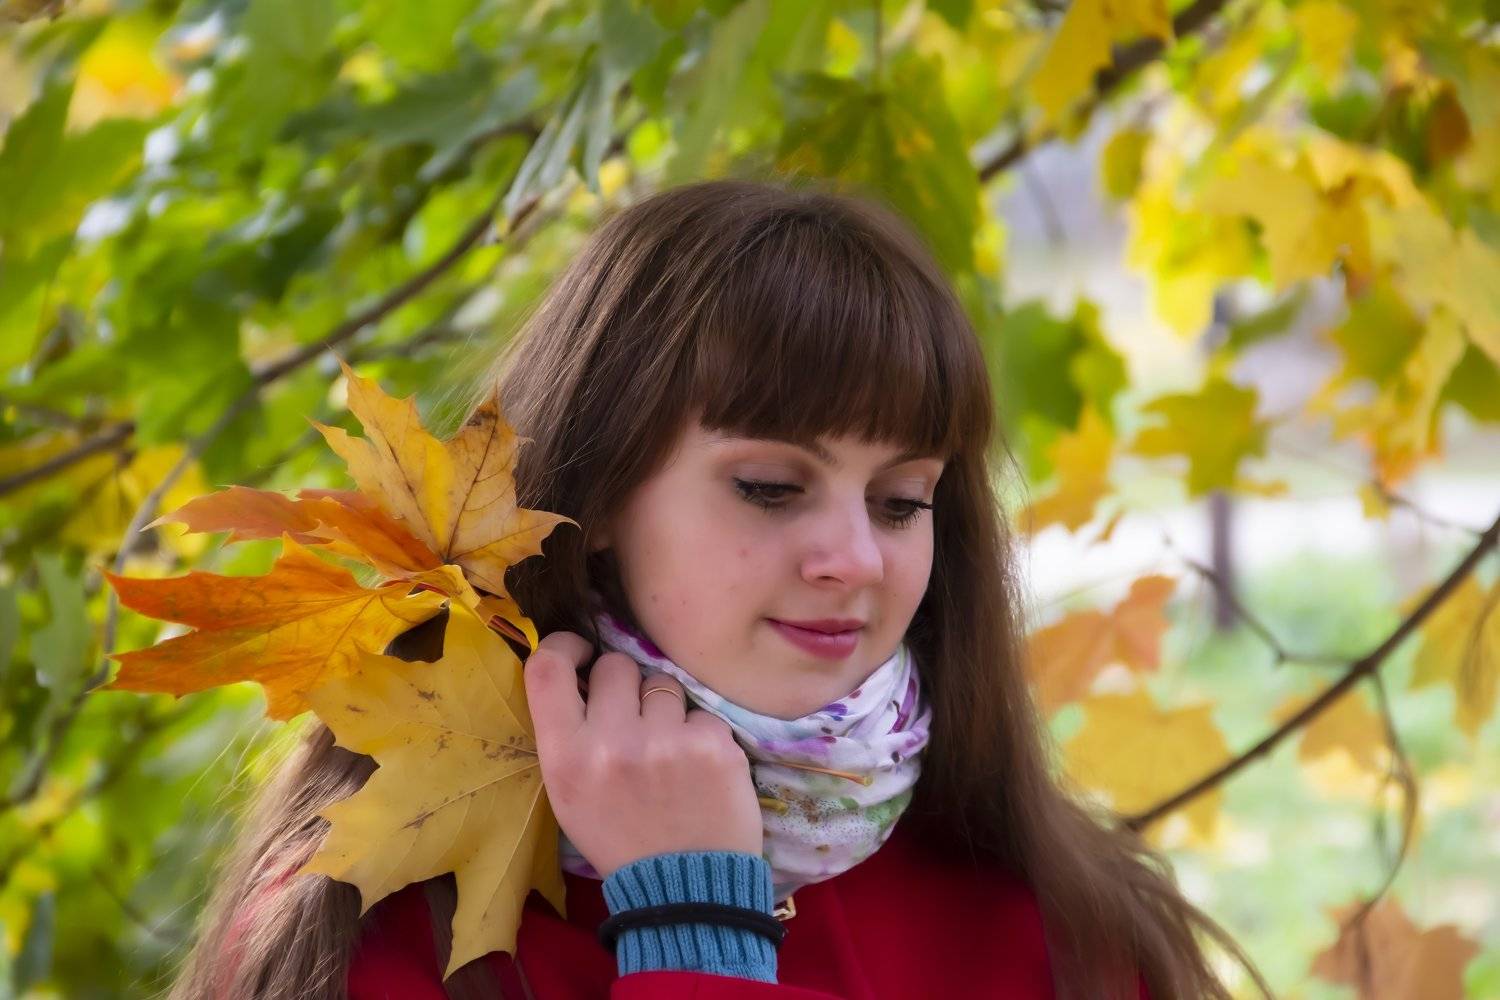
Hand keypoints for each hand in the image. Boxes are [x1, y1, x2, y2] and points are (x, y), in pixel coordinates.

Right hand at [522, 631, 764, 878]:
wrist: (686, 891)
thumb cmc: (620, 839)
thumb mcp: (571, 795)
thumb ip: (570, 735)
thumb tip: (582, 674)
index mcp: (566, 758)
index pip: (546, 668)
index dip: (564, 645)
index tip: (581, 653)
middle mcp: (611, 742)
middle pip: (615, 665)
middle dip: (625, 686)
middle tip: (634, 720)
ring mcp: (666, 740)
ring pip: (663, 685)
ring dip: (665, 711)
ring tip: (670, 755)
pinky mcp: (713, 743)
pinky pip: (702, 713)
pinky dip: (701, 736)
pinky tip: (699, 770)